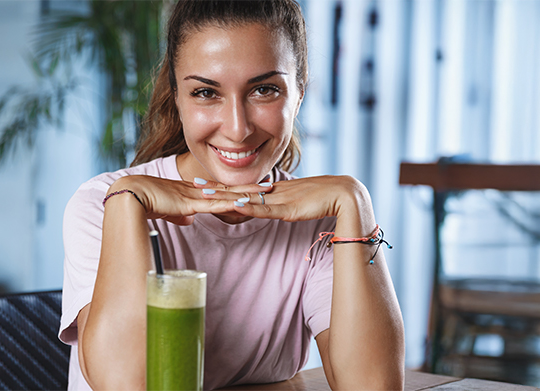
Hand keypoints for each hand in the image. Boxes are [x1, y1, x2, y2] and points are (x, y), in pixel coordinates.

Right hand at [106, 175, 272, 224]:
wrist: (129, 195)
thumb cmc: (143, 202)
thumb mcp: (166, 210)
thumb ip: (179, 214)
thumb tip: (189, 220)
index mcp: (191, 192)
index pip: (219, 190)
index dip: (237, 189)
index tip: (253, 188)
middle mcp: (196, 191)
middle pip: (229, 189)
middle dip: (250, 188)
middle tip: (271, 184)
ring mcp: (194, 196)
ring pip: (227, 195)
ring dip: (247, 194)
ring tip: (267, 191)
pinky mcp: (189, 203)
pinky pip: (214, 204)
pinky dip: (230, 203)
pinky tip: (245, 202)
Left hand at [196, 175, 369, 222]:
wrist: (347, 195)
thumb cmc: (326, 199)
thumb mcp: (298, 202)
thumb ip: (283, 205)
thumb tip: (271, 209)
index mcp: (276, 190)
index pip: (244, 188)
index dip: (224, 186)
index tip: (205, 184)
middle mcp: (274, 191)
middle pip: (239, 190)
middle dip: (216, 188)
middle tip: (193, 185)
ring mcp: (280, 199)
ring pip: (247, 197)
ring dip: (225, 196)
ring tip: (204, 194)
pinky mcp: (288, 208)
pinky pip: (265, 209)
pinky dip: (250, 207)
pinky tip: (235, 205)